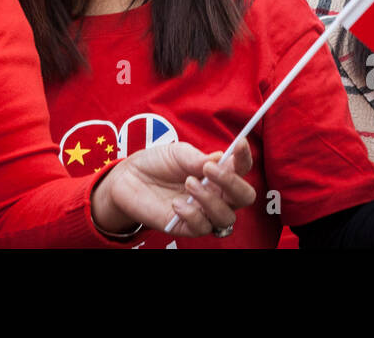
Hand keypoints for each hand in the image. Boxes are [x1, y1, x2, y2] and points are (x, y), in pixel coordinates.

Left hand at [89, 138, 255, 236]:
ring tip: (189, 183)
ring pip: (226, 217)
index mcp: (218, 173)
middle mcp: (216, 194)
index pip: (241, 168)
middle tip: (209, 170)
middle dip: (233, 183)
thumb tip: (220, 158)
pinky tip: (177, 203)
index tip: (240, 144)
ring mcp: (203, 212)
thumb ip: (197, 158)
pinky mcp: (186, 227)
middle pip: (244, 197)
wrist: (128, 178)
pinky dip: (192, 215)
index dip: (245, 157)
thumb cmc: (157, 163)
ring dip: (210, 200)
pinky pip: (201, 228)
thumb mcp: (177, 153)